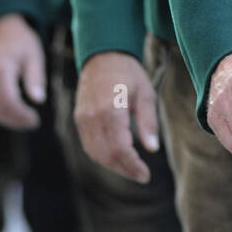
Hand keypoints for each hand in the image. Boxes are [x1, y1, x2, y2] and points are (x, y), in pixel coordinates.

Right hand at [0, 14, 45, 129]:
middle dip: (14, 120)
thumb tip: (38, 99)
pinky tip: (8, 110)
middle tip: (30, 123)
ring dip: (4, 117)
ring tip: (22, 118)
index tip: (35, 121)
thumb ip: (36, 77)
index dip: (21, 116)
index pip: (9, 103)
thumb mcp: (33, 55)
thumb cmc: (18, 40)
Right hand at [74, 52, 159, 182]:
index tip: (146, 175)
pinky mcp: (79, 119)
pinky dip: (102, 156)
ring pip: (95, 153)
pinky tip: (117, 158)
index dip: (132, 166)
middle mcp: (92, 116)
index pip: (119, 148)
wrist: (103, 57)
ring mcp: (82, 118)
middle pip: (106, 155)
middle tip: (141, 175)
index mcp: (111, 108)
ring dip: (113, 166)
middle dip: (124, 170)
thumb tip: (152, 149)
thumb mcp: (146, 93)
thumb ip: (148, 122)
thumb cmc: (129, 74)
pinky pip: (88, 145)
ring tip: (131, 168)